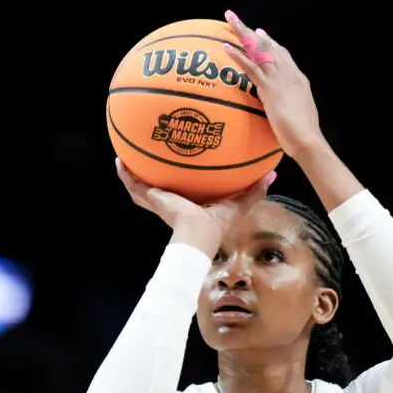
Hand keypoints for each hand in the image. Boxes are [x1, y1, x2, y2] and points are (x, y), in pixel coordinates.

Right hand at [116, 158, 274, 254]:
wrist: (197, 234)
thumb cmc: (217, 224)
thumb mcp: (238, 203)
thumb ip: (254, 190)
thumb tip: (272, 175)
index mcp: (191, 204)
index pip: (185, 191)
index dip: (183, 180)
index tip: (183, 166)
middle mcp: (172, 202)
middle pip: (160, 188)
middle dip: (154, 175)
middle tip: (149, 158)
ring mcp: (158, 201)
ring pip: (142, 187)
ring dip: (133, 174)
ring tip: (125, 158)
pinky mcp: (151, 199)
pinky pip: (134, 186)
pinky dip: (125, 175)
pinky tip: (119, 161)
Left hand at [222, 10, 326, 159]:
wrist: (308, 140)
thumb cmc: (304, 134)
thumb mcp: (299, 114)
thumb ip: (290, 105)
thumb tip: (284, 108)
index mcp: (298, 79)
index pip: (283, 55)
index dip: (271, 42)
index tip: (260, 32)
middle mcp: (290, 74)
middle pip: (269, 46)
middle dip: (252, 31)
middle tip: (236, 19)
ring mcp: (280, 79)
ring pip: (259, 50)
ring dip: (242, 34)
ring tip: (229, 21)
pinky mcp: (269, 89)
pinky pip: (251, 68)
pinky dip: (238, 56)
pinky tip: (226, 47)